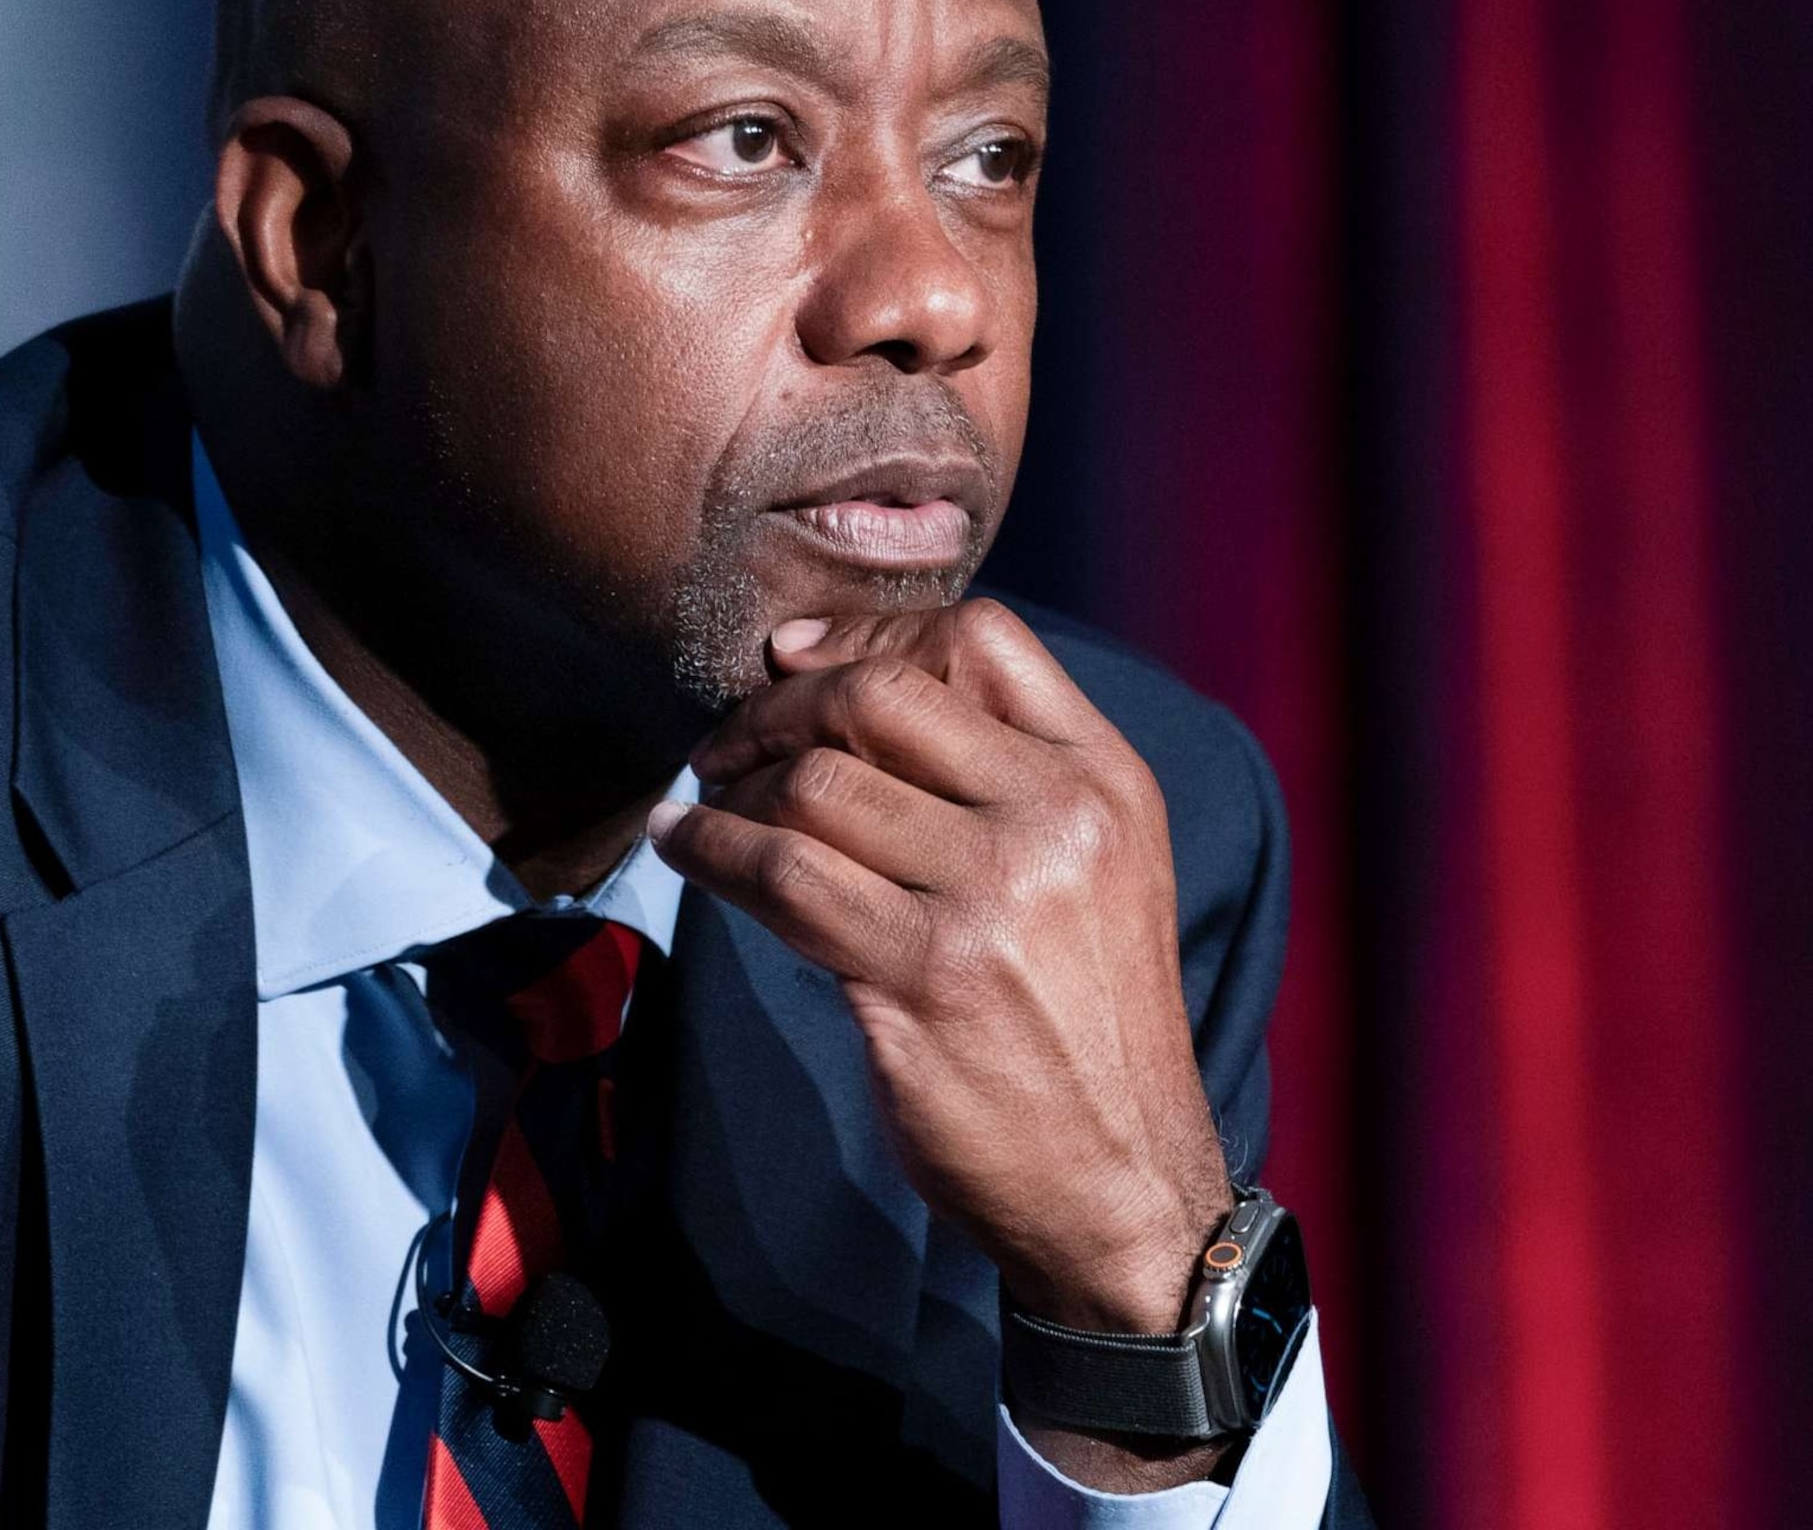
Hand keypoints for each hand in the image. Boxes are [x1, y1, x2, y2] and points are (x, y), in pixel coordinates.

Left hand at [656, 599, 1235, 1344]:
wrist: (1124, 1178)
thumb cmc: (1086, 1020)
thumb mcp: (1097, 868)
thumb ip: (1008, 777)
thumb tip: (847, 687)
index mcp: (1105, 777)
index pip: (979, 638)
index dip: (864, 633)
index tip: (790, 662)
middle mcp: (1058, 818)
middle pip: (881, 695)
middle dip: (777, 708)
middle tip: (726, 742)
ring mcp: (994, 895)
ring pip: (818, 784)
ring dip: (734, 786)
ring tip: (705, 805)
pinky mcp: (925, 975)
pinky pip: (784, 876)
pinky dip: (713, 850)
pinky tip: (688, 849)